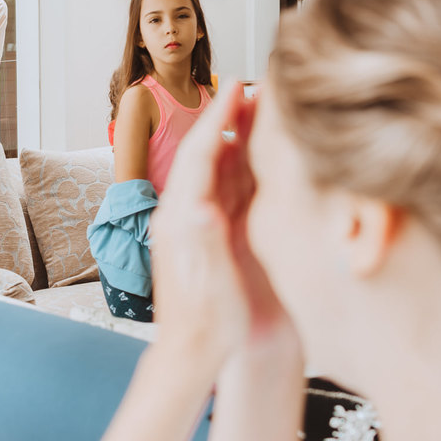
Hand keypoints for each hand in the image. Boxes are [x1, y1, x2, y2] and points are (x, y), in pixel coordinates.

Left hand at [150, 83, 293, 376]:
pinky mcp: (209, 233)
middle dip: (228, 116)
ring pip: (219, 166)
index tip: (237, 84)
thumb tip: (202, 207)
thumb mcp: (209, 286)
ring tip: (259, 105)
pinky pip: (227, 187)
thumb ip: (204, 243)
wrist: (192, 357)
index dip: (220, 117)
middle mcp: (184, 214)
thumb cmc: (207, 326)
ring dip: (236, 134)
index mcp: (181, 220)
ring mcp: (196, 222)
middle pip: (209, 152)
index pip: (203, 156)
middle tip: (253, 83)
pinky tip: (256, 150)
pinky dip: (241, 162)